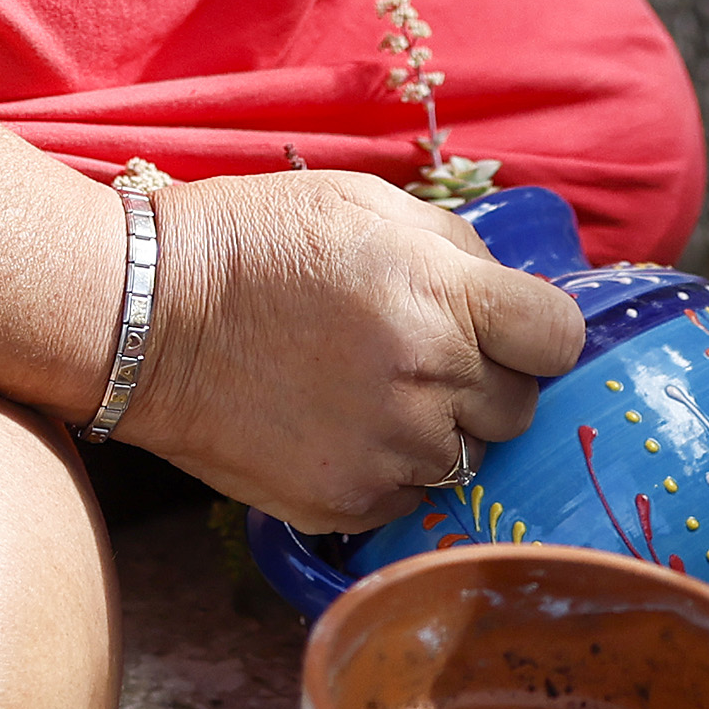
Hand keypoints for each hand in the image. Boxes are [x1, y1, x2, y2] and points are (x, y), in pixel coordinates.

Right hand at [113, 170, 586, 534]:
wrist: (148, 317)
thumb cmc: (257, 242)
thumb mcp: (366, 204)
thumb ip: (454, 248)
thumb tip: (508, 293)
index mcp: (445, 298)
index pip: (559, 339)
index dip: (539, 334)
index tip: (513, 331)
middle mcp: (429, 382)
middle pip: (518, 409)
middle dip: (486, 383)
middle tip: (423, 356)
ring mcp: (388, 453)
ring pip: (464, 460)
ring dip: (436, 430)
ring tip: (367, 389)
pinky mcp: (345, 504)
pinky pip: (407, 498)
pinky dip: (387, 470)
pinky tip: (335, 425)